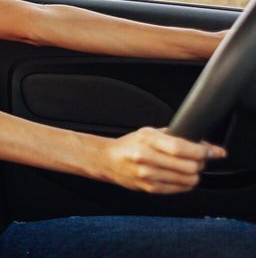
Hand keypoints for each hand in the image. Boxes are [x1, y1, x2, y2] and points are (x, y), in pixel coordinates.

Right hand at [99, 126, 225, 192]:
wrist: (107, 160)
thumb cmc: (130, 145)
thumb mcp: (148, 133)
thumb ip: (172, 136)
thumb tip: (201, 143)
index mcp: (147, 140)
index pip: (181, 148)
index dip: (203, 150)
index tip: (214, 151)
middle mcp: (146, 158)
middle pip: (188, 165)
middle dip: (201, 162)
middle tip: (201, 159)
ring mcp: (147, 175)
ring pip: (188, 179)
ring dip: (195, 174)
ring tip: (191, 168)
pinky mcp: (149, 188)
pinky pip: (179, 189)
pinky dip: (187, 183)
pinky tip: (182, 176)